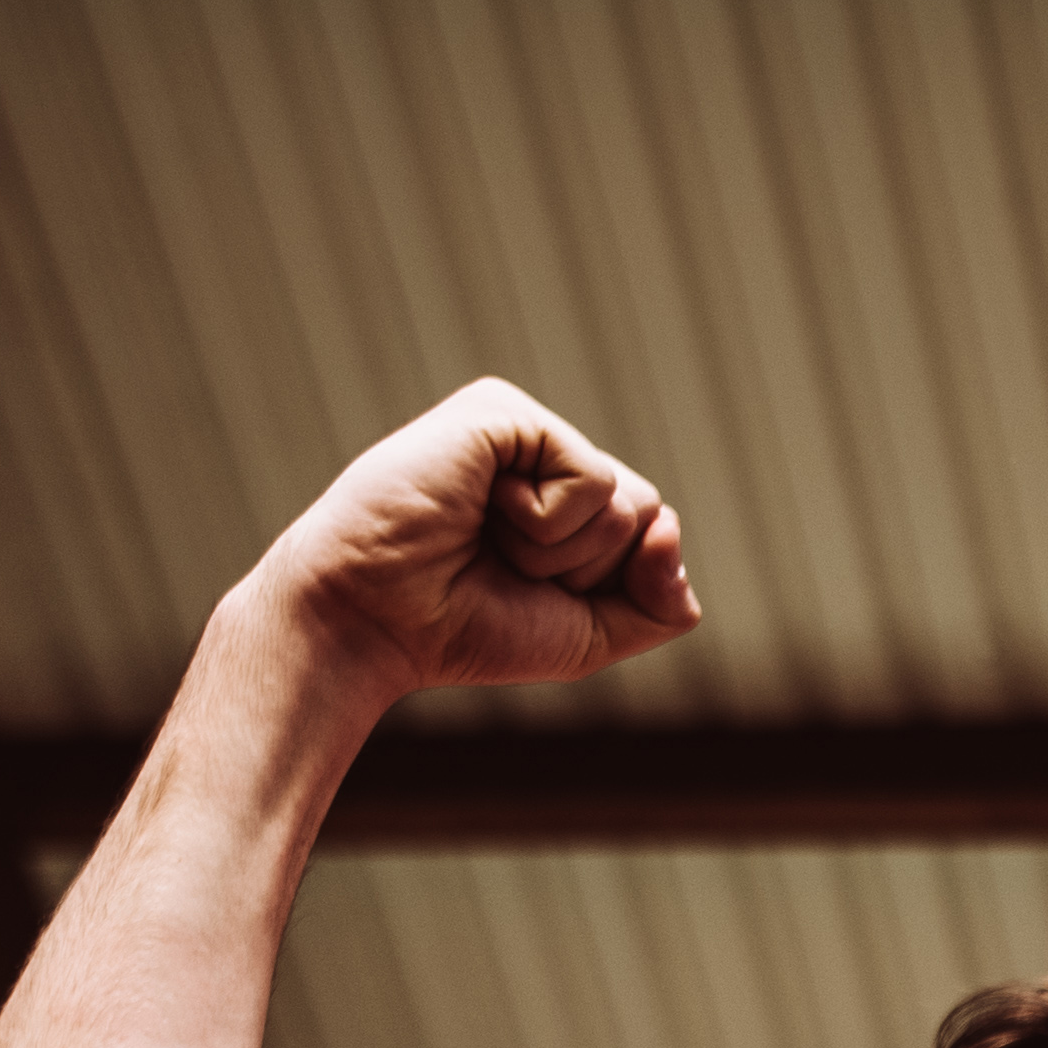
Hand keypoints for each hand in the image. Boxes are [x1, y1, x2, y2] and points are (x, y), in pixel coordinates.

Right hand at [247, 378, 702, 704]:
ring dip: (560, 552)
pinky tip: (480, 510)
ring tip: (484, 540)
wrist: (375, 622)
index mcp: (565, 497)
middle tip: (501, 566)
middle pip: (646, 513)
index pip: (651, 533)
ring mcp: (525, 430)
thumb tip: (672, 529)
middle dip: (585, 570)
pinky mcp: (503, 412)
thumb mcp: (588, 635)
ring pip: (626, 500)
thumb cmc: (464, 627)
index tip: (526, 593)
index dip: (609, 585)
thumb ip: (658, 602)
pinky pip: (591, 478)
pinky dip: (546, 523)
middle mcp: (548, 455)